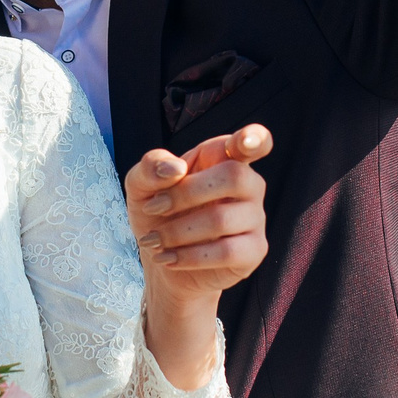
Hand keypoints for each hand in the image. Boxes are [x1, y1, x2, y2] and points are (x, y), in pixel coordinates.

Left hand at [127, 125, 272, 300]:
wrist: (161, 260)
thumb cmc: (158, 214)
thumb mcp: (141, 187)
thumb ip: (151, 167)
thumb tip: (175, 169)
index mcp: (223, 158)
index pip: (252, 142)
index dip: (254, 138)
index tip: (247, 141)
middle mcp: (248, 184)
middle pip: (233, 176)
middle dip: (185, 194)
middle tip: (153, 208)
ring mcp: (255, 218)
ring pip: (222, 220)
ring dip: (176, 232)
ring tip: (153, 240)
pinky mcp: (254, 251)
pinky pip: (227, 252)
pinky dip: (188, 257)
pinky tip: (167, 259)